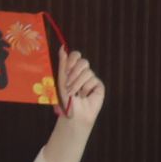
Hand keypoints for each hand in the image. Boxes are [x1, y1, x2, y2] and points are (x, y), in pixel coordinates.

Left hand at [42, 45, 106, 161]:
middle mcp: (82, 73)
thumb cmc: (65, 99)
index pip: (75, 56)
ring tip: (74, 93)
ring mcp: (91, 79)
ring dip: (77, 83)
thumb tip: (62, 48)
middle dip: (74, 72)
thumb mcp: (61, 81)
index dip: (72, 59)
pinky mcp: (99, 85)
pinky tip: (85, 96)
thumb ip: (62, 64)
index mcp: (72, 70)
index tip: (66, 69)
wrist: (73, 114)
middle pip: (83, 61)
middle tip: (68, 83)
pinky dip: (86, 88)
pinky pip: (93, 80)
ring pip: (87, 71)